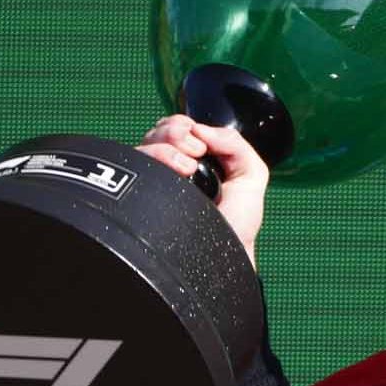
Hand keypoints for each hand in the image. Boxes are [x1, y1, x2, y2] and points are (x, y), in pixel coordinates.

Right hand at [136, 114, 268, 267]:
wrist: (221, 259)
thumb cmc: (236, 227)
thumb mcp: (251, 177)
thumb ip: (235, 145)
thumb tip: (203, 130)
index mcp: (193, 163)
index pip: (176, 129)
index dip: (185, 126)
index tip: (201, 141)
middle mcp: (168, 171)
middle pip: (157, 131)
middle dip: (176, 131)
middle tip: (195, 151)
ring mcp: (152, 183)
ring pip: (144, 143)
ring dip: (168, 146)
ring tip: (188, 168)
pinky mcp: (138, 195)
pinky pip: (134, 162)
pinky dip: (155, 157)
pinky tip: (178, 174)